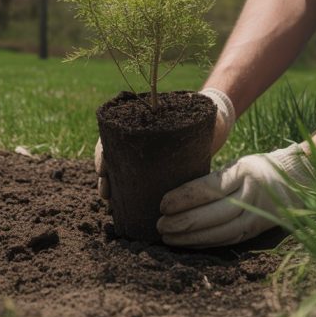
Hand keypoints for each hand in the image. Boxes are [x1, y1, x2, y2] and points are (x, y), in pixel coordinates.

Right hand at [94, 88, 234, 198]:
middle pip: (112, 157)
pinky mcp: (156, 170)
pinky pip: (136, 182)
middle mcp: (137, 139)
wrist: (212, 122)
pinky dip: (127, 195)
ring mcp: (144, 155)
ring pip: (120, 172)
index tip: (103, 169)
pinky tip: (124, 209)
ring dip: (112, 188)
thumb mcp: (195, 110)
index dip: (104, 153)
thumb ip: (195, 109)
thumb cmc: (200, 111)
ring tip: (110, 205)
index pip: (112, 135)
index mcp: (138, 121)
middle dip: (105, 177)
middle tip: (105, 194)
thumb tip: (197, 107)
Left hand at [157, 143, 310, 247]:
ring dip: (192, 238)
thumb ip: (217, 178)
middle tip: (160, 224)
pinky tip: (189, 244)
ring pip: (222, 231)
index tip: (162, 204)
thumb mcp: (240, 164)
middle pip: (214, 213)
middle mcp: (252, 192)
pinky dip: (207, 243)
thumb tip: (178, 193)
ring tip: (169, 237)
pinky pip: (230, 240)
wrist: (300, 179)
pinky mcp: (260, 229)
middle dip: (184, 222)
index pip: (210, 187)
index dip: (184, 198)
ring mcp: (258, 213)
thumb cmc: (259, 168)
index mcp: (245, 170)